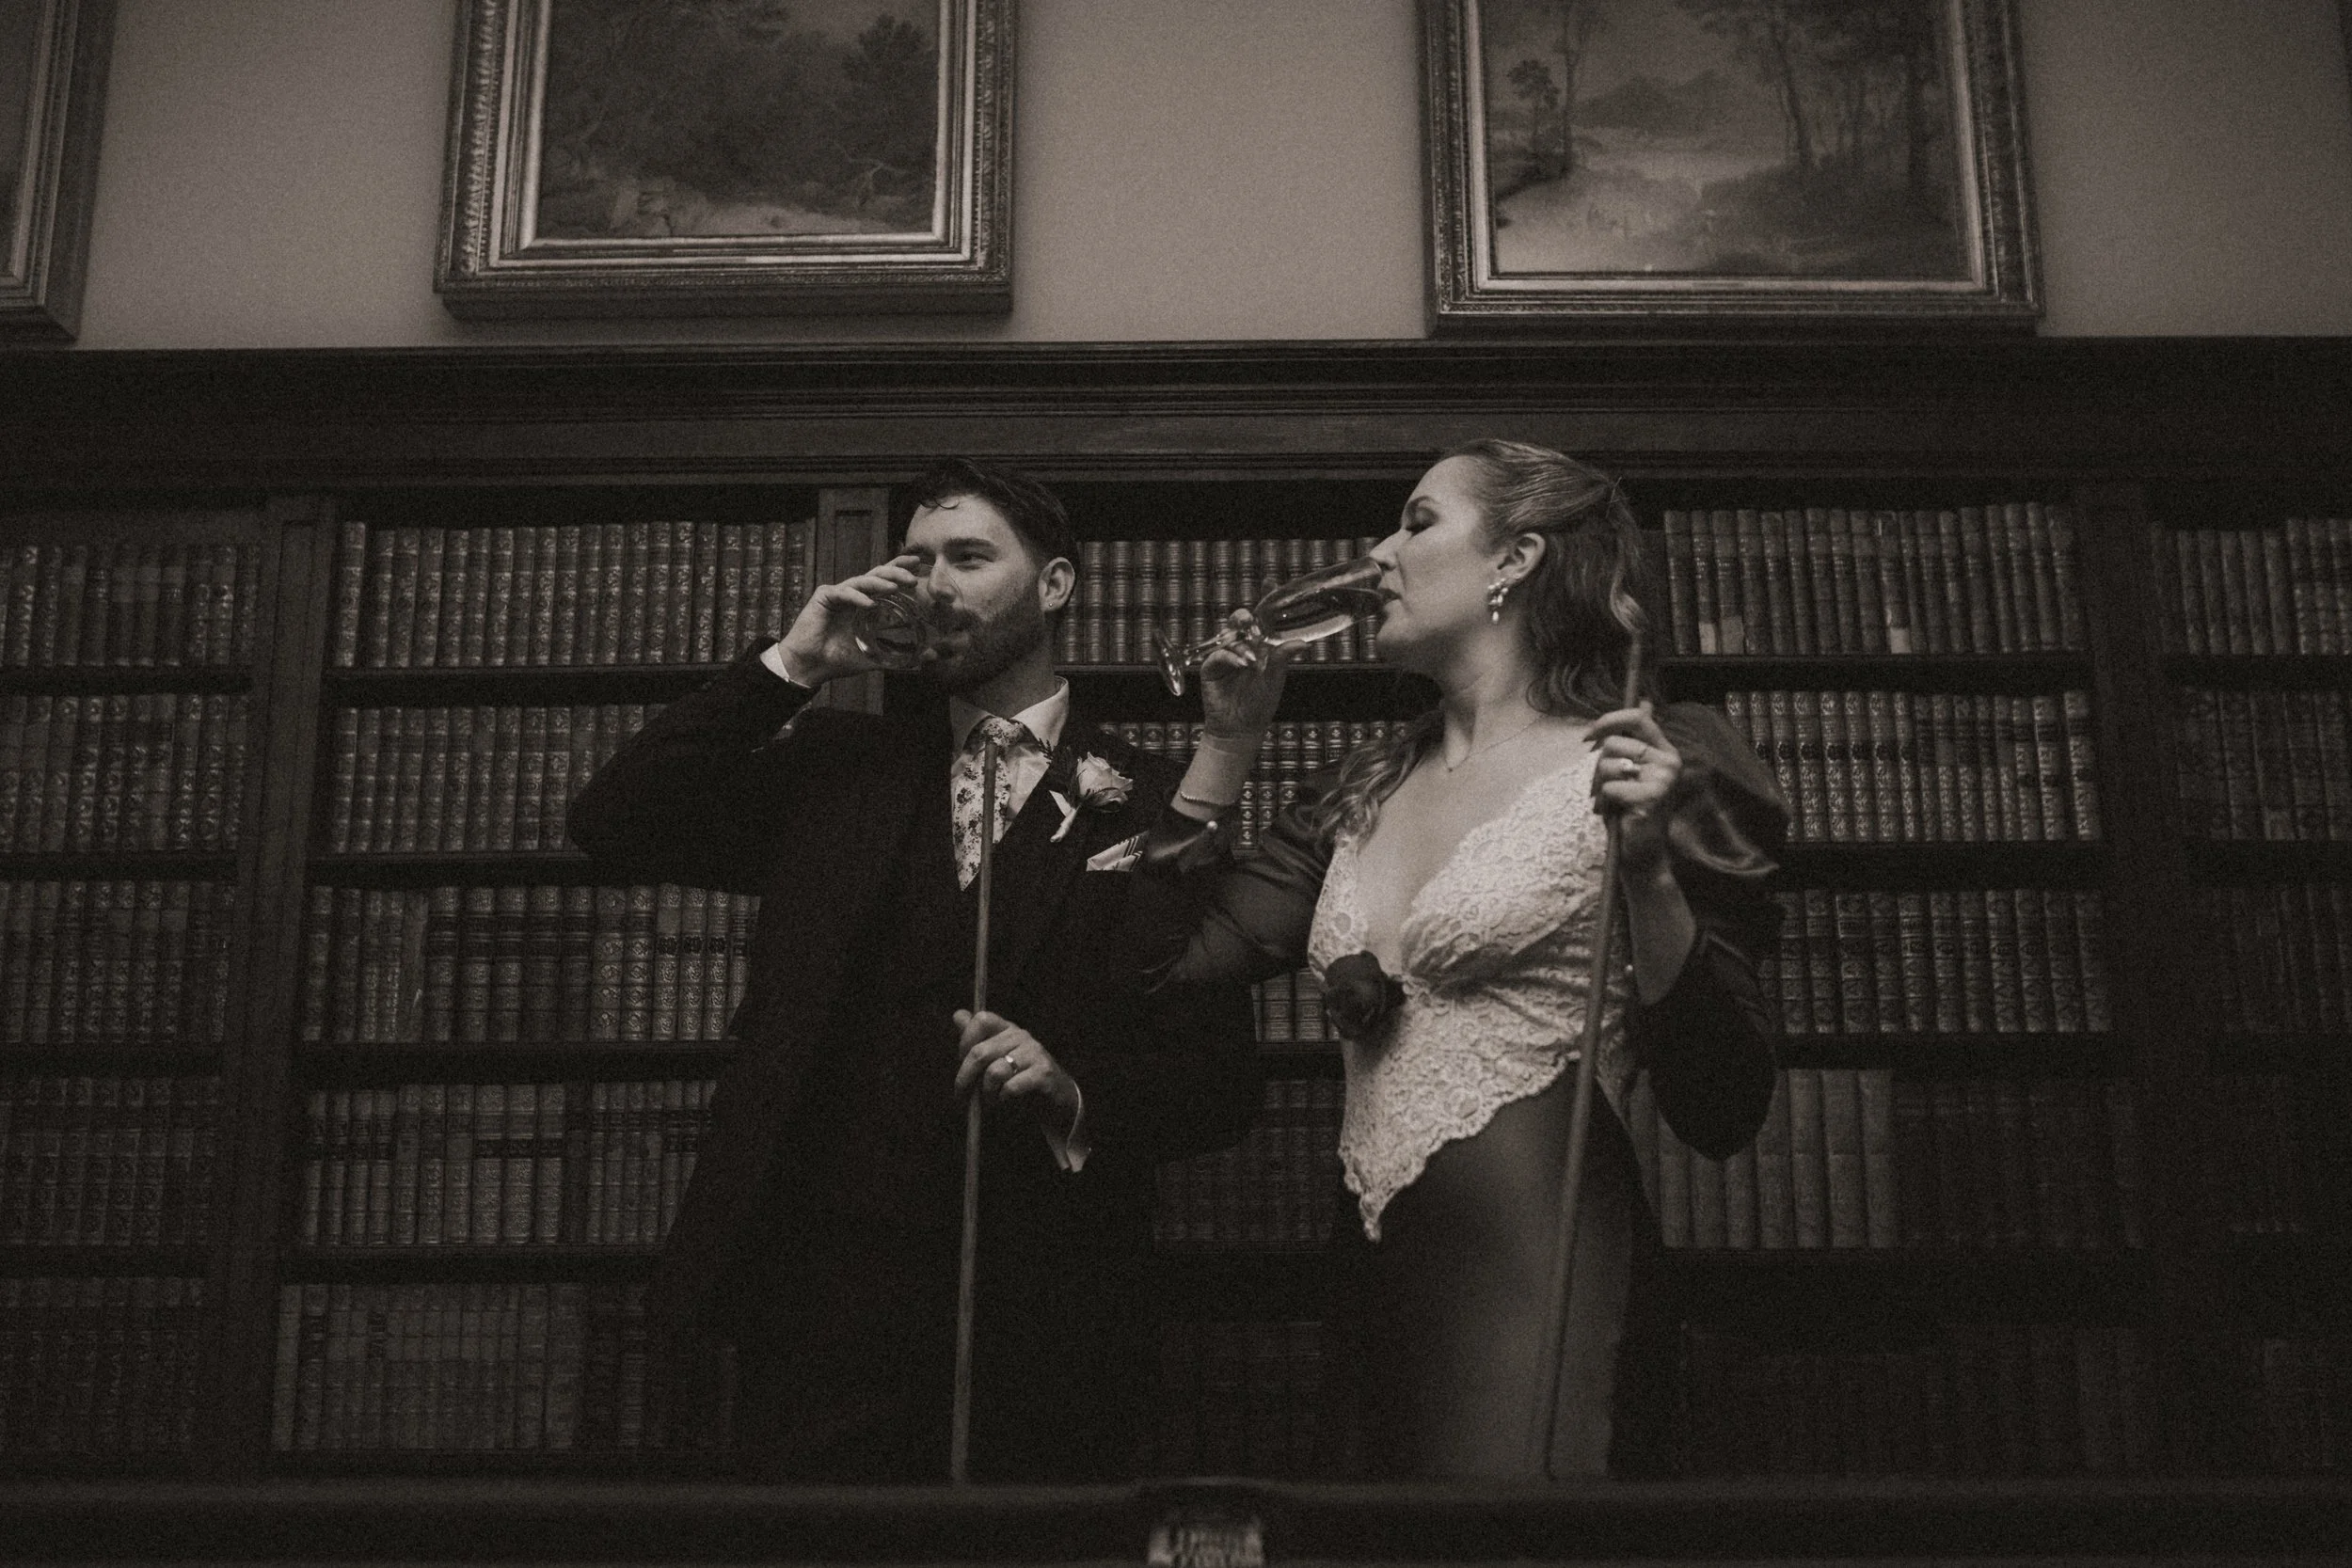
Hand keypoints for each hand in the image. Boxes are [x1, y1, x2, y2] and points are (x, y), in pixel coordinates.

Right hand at [774, 552, 922, 686]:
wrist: (810, 666)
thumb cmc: (839, 659)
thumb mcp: (875, 657)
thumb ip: (900, 656)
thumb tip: (931, 658)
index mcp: (866, 603)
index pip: (886, 580)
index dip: (900, 569)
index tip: (918, 564)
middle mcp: (854, 595)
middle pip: (877, 574)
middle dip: (896, 572)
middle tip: (913, 579)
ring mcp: (839, 593)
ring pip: (862, 580)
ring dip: (879, 583)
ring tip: (895, 587)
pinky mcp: (825, 597)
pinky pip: (844, 592)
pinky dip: (857, 597)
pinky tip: (869, 604)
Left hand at [953, 1009, 1080, 1135]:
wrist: (1057, 1097)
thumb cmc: (1021, 1076)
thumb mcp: (998, 1055)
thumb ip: (977, 1038)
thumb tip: (958, 1014)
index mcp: (1008, 1029)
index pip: (982, 1019)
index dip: (965, 1040)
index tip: (961, 1060)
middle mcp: (1021, 1036)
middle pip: (981, 1052)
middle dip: (966, 1077)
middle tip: (963, 1095)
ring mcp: (1034, 1053)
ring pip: (994, 1072)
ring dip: (986, 1092)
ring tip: (990, 1100)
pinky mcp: (1043, 1073)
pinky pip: (1011, 1087)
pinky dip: (1003, 1098)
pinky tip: (1005, 1100)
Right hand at [1198, 608, 1297, 740]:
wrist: (1241, 728)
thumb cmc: (1259, 704)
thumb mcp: (1275, 679)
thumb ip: (1283, 658)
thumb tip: (1302, 643)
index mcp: (1260, 646)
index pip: (1262, 619)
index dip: (1265, 599)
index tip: (1270, 582)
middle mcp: (1242, 646)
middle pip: (1240, 622)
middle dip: (1245, 618)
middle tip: (1251, 621)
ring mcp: (1226, 656)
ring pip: (1228, 636)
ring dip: (1241, 643)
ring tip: (1252, 659)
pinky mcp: (1211, 668)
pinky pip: (1218, 655)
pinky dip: (1230, 657)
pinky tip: (1241, 664)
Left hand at [1589, 701, 1680, 873]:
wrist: (1643, 854)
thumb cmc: (1631, 811)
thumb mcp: (1632, 771)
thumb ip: (1636, 739)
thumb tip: (1645, 701)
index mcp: (1666, 751)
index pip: (1638, 718)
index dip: (1609, 720)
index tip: (1588, 736)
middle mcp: (1669, 761)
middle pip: (1613, 743)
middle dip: (1597, 767)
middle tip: (1602, 788)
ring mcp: (1663, 779)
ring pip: (1607, 764)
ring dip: (1598, 787)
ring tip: (1610, 803)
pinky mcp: (1651, 796)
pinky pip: (1609, 787)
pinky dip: (1603, 802)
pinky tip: (1614, 814)